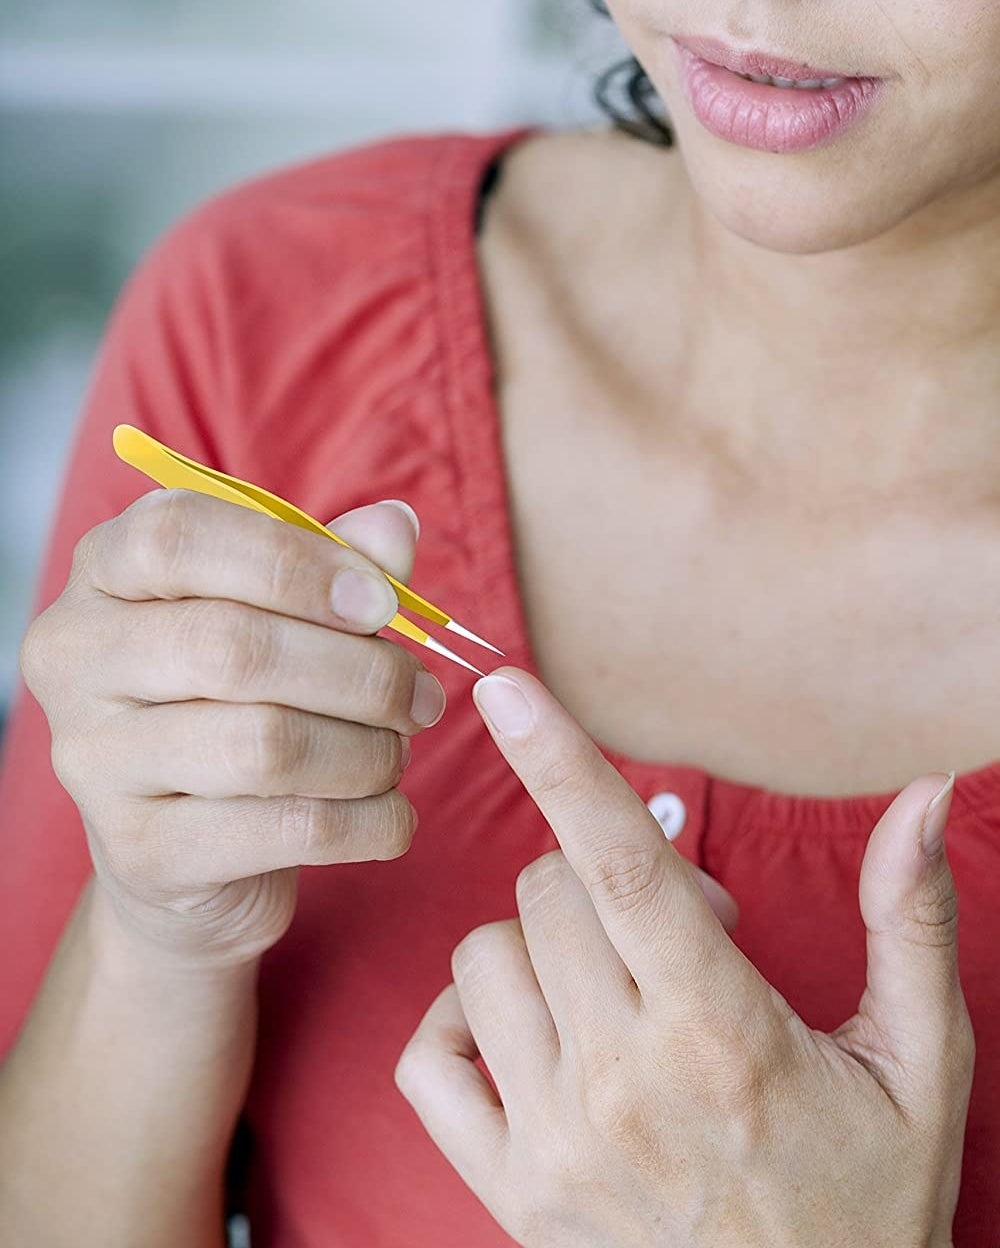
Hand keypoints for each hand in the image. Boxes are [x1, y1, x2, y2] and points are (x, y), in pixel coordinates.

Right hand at [19, 489, 445, 965]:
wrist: (189, 853)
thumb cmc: (240, 701)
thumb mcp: (286, 615)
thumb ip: (337, 563)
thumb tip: (395, 526)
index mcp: (103, 572)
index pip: (178, 537)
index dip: (297, 563)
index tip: (383, 603)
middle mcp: (74, 657)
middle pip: (232, 646)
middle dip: (360, 673)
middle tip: (422, 698)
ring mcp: (93, 761)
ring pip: (265, 745)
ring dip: (368, 752)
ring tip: (397, 754)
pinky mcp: (141, 852)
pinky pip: (287, 829)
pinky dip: (368, 821)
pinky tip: (391, 814)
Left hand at [395, 668, 973, 1247]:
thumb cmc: (868, 1194)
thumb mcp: (917, 1060)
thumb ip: (908, 919)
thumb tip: (919, 795)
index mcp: (722, 1035)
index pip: (624, 869)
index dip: (563, 763)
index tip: (506, 685)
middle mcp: (621, 1085)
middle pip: (546, 892)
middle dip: (596, 875)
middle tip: (671, 932)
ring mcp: (551, 1144)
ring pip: (482, 958)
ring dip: (539, 943)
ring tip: (610, 986)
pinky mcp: (506, 1190)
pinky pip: (426, 1055)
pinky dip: (462, 1019)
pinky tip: (532, 1032)